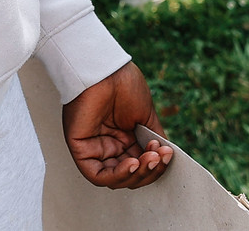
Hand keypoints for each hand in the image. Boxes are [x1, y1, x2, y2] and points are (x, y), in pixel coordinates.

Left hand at [62, 63, 174, 189]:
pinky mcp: (80, 149)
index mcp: (123, 139)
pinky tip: (133, 162)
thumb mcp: (145, 117)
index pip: (140, 165)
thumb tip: (165, 159)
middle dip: (149, 170)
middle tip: (160, 156)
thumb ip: (153, 141)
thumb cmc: (123, 84)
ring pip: (116, 179)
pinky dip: (118, 175)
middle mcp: (108, 146)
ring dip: (137, 173)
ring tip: (150, 158)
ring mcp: (94, 148)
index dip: (155, 165)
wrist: (107, 69)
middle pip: (130, 175)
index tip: (167, 152)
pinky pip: (97, 174)